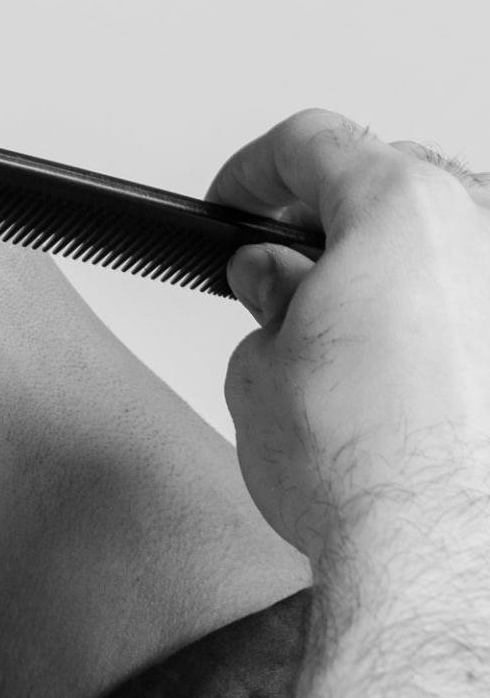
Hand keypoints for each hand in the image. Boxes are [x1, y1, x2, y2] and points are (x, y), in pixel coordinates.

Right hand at [207, 108, 489, 561]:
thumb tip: (277, 283)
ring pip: (454, 244)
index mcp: (403, 206)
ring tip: (344, 333)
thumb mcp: (259, 366)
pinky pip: (479, 308)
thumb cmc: (363, 468)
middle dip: (331, 218)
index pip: (314, 142)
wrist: (439, 556)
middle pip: (395, 179)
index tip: (233, 205)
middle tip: (280, 270)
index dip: (253, 172)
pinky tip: (409, 376)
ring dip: (397, 270)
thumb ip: (267, 301)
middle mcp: (484, 230)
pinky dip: (448, 324)